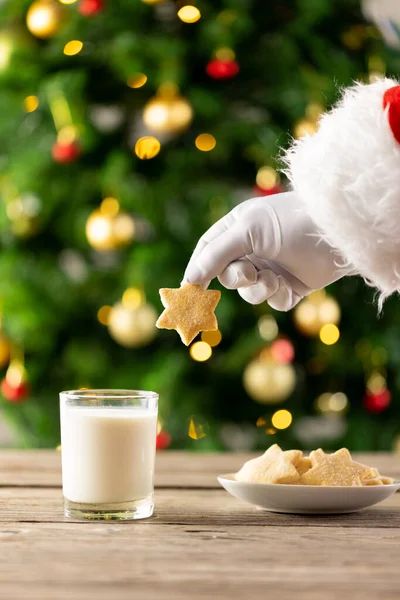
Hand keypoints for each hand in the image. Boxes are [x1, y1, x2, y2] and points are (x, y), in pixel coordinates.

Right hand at [183, 191, 346, 310]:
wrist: (339, 233)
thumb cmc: (292, 221)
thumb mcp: (249, 231)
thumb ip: (217, 254)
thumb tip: (190, 278)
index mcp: (239, 228)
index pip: (208, 250)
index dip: (198, 269)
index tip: (189, 288)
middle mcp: (254, 249)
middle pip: (228, 275)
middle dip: (237, 277)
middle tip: (249, 273)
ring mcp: (272, 268)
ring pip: (250, 292)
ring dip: (258, 289)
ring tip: (274, 279)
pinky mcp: (291, 287)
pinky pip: (273, 301)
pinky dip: (277, 296)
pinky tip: (288, 285)